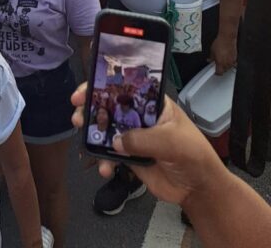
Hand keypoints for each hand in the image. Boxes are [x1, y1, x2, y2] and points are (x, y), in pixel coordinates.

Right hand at [71, 82, 223, 205]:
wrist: (199, 189)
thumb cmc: (193, 155)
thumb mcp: (172, 141)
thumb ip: (144, 139)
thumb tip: (116, 141)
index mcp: (152, 103)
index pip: (123, 87)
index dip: (101, 86)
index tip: (83, 92)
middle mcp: (140, 117)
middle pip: (109, 107)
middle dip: (90, 110)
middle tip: (76, 117)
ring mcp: (134, 137)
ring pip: (106, 131)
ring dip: (91, 136)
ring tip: (83, 143)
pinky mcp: (130, 157)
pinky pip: (110, 156)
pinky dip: (103, 162)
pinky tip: (104, 170)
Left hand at [210, 31, 237, 74]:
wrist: (227, 38)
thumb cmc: (220, 43)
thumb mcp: (212, 50)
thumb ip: (211, 57)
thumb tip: (209, 60)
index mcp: (220, 63)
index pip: (219, 73)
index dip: (216, 72)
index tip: (214, 70)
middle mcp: (227, 64)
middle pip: (224, 71)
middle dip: (220, 68)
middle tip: (217, 63)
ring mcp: (232, 61)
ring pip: (228, 67)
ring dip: (225, 66)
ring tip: (222, 59)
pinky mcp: (235, 58)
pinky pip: (233, 63)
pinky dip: (229, 62)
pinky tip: (227, 58)